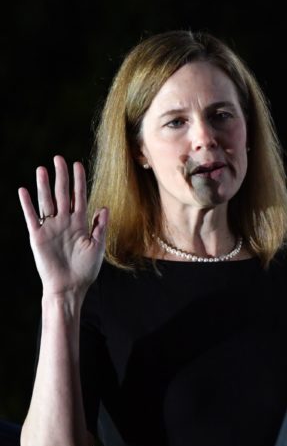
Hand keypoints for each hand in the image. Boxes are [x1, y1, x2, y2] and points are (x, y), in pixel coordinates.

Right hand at [18, 156, 107, 299]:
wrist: (70, 286)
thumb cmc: (86, 269)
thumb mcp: (98, 246)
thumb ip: (100, 226)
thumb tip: (104, 207)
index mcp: (80, 223)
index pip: (79, 197)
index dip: (79, 181)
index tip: (78, 164)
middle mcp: (65, 222)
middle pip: (62, 194)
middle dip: (62, 177)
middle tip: (59, 158)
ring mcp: (51, 228)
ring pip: (47, 202)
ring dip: (44, 186)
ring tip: (42, 169)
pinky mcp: (38, 236)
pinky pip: (32, 217)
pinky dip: (27, 204)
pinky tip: (24, 190)